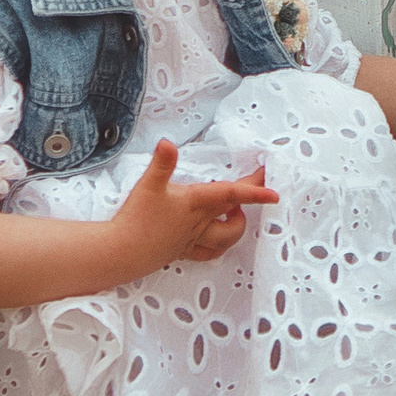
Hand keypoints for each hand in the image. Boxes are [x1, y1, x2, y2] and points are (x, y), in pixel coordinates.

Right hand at [108, 137, 275, 278]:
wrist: (121, 253)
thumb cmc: (135, 220)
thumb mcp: (148, 185)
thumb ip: (161, 163)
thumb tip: (167, 143)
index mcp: (195, 204)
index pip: (232, 195)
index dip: (255, 192)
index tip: (274, 193)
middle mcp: (198, 223)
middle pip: (234, 212)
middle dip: (250, 199)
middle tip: (258, 183)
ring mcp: (192, 240)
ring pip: (226, 238)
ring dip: (236, 225)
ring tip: (236, 211)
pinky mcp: (182, 251)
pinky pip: (209, 252)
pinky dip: (218, 245)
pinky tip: (215, 238)